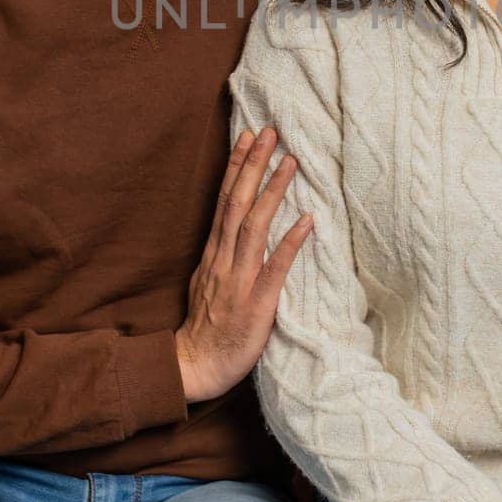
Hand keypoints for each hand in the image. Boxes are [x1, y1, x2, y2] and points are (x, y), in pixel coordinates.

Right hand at [175, 127, 313, 402]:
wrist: (194, 369)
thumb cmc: (206, 328)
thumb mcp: (207, 282)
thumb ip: (221, 254)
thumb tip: (235, 227)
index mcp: (213, 254)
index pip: (225, 201)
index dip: (237, 167)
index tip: (248, 136)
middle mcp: (224, 260)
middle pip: (237, 204)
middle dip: (253, 166)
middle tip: (270, 132)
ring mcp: (238, 280)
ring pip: (254, 227)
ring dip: (272, 192)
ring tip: (291, 162)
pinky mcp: (256, 304)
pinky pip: (274, 269)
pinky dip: (290, 243)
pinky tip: (307, 220)